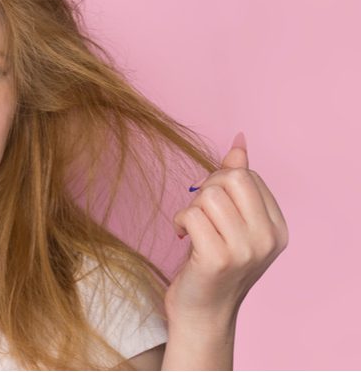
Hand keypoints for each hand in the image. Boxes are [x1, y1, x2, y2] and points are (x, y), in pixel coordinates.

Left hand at [165, 132, 288, 328]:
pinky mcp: (218, 259)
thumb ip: (237, 182)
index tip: (209, 204)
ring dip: (190, 207)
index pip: (247, 175)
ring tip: (191, 228)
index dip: (219, 180)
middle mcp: (268, 238)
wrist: (202, 313)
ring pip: (209, 195)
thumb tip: (239, 143)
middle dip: (206, 188)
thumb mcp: (231, 221)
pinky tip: (182, 236)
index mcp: (277, 227)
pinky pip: (192, 215)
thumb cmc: (212, 263)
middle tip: (198, 213)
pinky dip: (179, 221)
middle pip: (231, 178)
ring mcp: (245, 250)